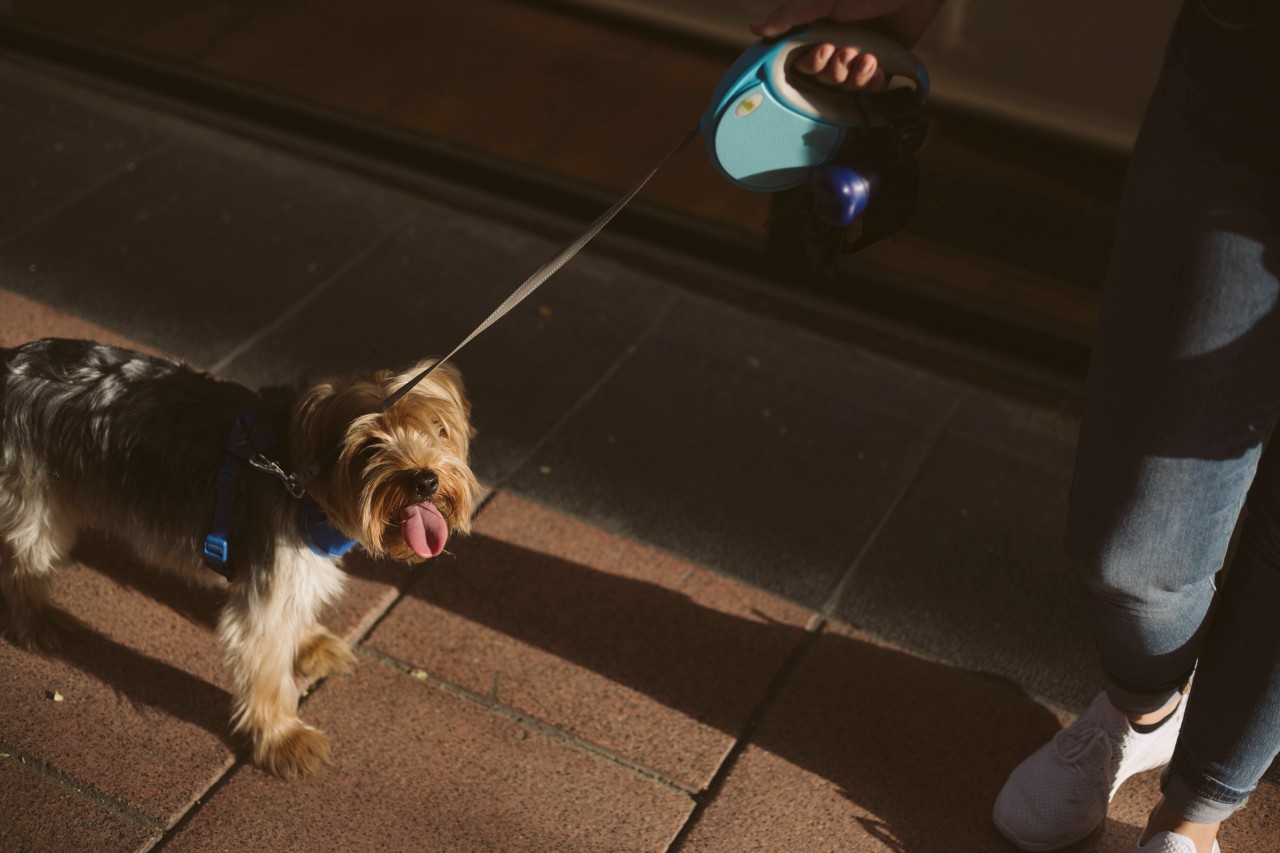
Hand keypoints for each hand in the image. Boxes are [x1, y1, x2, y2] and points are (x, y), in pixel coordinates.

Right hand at [751, 0, 945, 92]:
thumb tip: (755, 28)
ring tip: (868, 57)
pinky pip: (872, 87)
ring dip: (856, 77)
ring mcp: (861, 56)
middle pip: (825, 78)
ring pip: (848, 86)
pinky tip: (879, 67)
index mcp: (820, 30)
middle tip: (846, 52)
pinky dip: (874, 82)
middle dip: (835, 71)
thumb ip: (791, 16)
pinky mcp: (884, 64)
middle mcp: (838, 45)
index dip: (811, 64)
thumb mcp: (824, 0)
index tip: (822, 51)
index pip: (803, 62)